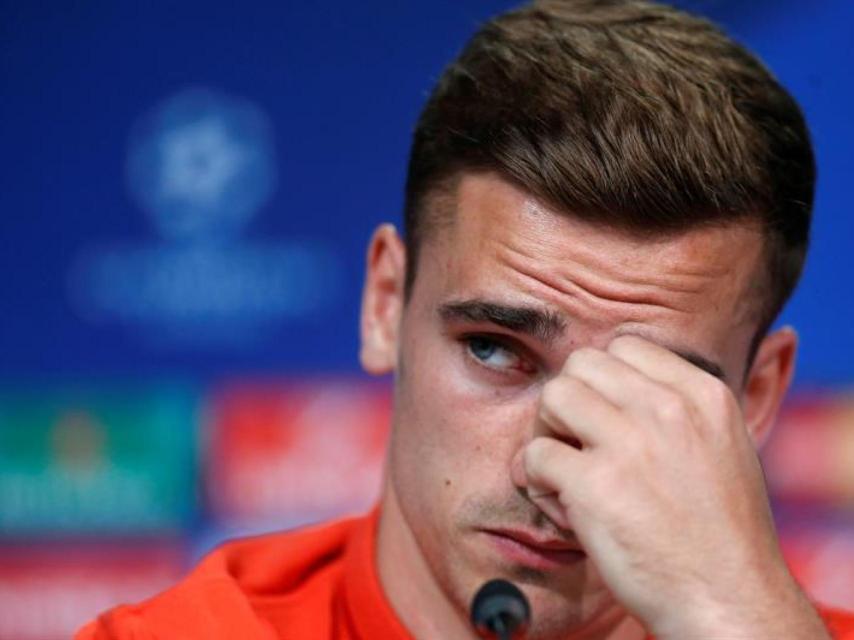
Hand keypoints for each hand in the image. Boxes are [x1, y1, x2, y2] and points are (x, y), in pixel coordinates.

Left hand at [512, 335, 828, 638]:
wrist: (729, 599)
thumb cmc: (720, 530)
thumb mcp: (722, 444)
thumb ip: (676, 406)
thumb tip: (615, 380)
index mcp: (702, 393)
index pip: (625, 346)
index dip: (604, 382)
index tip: (607, 420)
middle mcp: (667, 408)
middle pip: (581, 364)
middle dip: (570, 402)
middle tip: (579, 444)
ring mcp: (631, 444)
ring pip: (552, 395)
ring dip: (548, 433)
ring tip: (568, 473)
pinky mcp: (595, 485)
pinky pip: (534, 455)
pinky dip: (536, 480)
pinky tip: (564, 509)